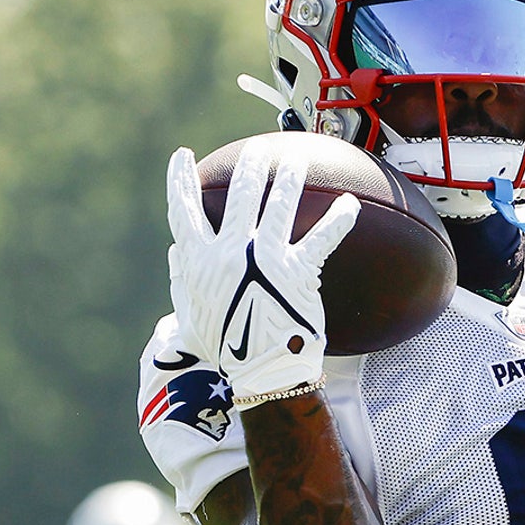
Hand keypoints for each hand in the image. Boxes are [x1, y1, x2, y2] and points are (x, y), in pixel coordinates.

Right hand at [165, 138, 358, 406]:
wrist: (262, 373)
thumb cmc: (226, 348)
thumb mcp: (191, 317)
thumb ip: (180, 282)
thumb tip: (174, 252)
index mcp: (199, 263)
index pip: (183, 213)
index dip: (180, 182)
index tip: (181, 156)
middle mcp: (230, 254)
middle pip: (237, 198)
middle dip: (247, 169)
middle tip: (255, 152)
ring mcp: (264, 260)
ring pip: (277, 206)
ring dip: (287, 178)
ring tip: (294, 160)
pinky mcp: (297, 271)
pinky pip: (322, 238)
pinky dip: (339, 219)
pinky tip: (351, 203)